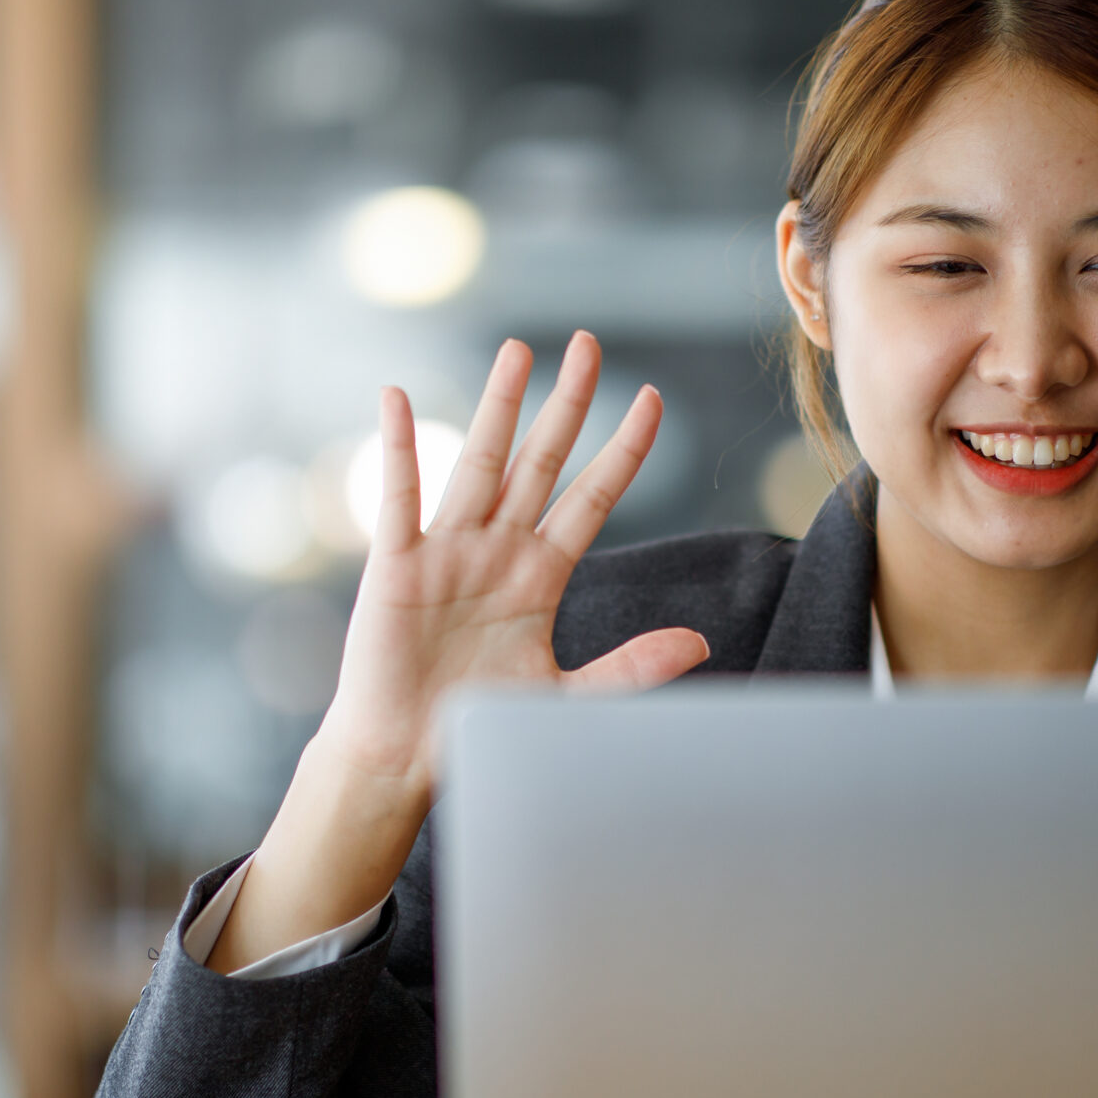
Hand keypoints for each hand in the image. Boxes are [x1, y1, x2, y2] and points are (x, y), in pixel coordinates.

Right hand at [314, 330, 710, 797]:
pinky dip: (399, 447)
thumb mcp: (566, 694)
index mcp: (541, 574)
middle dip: (568, 403)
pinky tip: (398, 399)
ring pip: (481, 462)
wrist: (404, 753)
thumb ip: (630, 667)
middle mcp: (499, 549)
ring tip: (519, 350)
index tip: (653, 400)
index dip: (623, 449)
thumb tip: (699, 642)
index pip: (593, 497)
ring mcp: (448, 550)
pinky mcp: (398, 564)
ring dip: (499, 406)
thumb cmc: (479, 723)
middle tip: (589, 344)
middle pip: (542, 461)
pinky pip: (400, 495)